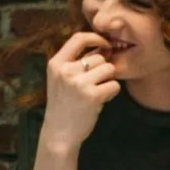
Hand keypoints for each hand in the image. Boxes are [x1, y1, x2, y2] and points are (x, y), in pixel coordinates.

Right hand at [42, 32, 119, 146]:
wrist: (59, 132)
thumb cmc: (63, 104)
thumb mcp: (60, 78)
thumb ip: (75, 62)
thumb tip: (102, 48)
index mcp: (56, 63)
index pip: (79, 38)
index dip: (96, 38)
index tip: (105, 45)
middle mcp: (66, 70)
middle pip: (99, 57)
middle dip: (103, 69)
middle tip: (95, 83)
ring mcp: (78, 83)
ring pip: (109, 69)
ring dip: (108, 80)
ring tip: (98, 91)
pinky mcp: (92, 96)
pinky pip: (114, 85)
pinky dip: (112, 92)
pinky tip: (102, 100)